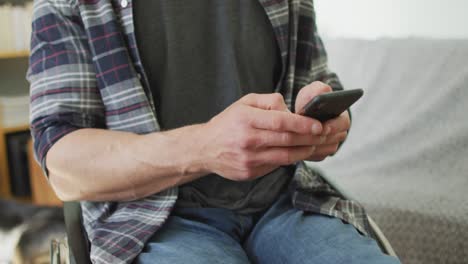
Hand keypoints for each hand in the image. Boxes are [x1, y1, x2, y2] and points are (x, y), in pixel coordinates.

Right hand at [199, 93, 326, 180]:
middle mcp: (247, 140)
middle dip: (310, 138)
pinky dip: (290, 158)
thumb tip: (291, 109)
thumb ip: (269, 101)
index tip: (318, 125)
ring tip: (316, 144)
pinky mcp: (250, 172)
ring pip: (285, 156)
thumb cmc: (227, 123)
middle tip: (326, 134)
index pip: (280, 122)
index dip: (303, 124)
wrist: (204, 149)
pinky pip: (276, 165)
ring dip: (304, 150)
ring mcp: (248, 159)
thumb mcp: (244, 103)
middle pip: (286, 140)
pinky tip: (299, 152)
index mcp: (246, 120)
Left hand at [294, 81, 349, 160]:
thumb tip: (323, 91)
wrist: (299, 114)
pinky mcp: (320, 154)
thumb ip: (318, 89)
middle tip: (306, 136)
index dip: (333, 126)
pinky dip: (307, 152)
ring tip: (299, 141)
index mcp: (341, 116)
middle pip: (334, 139)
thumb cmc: (308, 101)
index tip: (322, 127)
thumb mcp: (312, 92)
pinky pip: (316, 156)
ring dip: (313, 145)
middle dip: (320, 137)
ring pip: (324, 149)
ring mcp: (330, 145)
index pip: (343, 123)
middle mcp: (339, 132)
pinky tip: (296, 147)